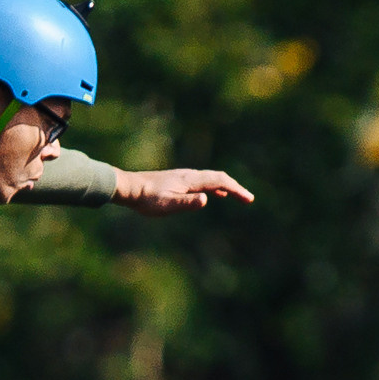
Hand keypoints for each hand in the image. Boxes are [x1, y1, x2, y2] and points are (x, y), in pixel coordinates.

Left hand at [112, 168, 255, 216]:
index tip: (249, 199)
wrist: (130, 187)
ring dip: (226, 186)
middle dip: (235, 187)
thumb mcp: (167, 205)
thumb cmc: (147, 199)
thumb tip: (207, 199)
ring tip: (236, 196)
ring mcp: (184, 177)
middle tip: (248, 198)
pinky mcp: (178, 180)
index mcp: (190, 180)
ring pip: (211, 178)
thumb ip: (186, 203)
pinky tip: (214, 195)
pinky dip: (214, 187)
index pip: (219, 181)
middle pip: (218, 177)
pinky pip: (203, 181)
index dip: (236, 189)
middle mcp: (189, 175)